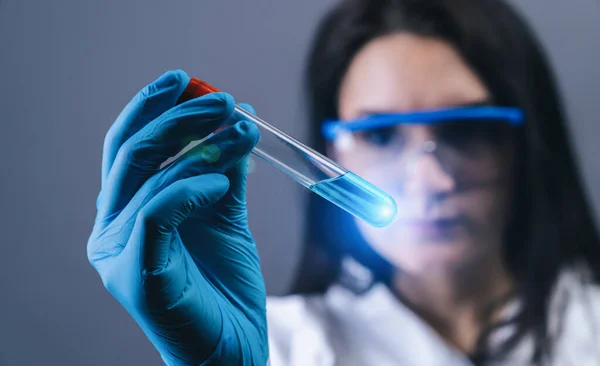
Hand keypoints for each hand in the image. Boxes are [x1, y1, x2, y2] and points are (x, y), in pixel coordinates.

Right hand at [87, 70, 267, 364]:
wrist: (231, 348)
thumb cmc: (224, 287)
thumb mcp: (227, 216)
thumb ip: (225, 171)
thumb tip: (237, 119)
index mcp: (128, 209)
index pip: (129, 146)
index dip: (153, 108)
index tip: (187, 81)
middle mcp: (112, 226)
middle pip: (131, 152)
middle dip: (178, 118)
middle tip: (221, 99)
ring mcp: (116, 251)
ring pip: (149, 177)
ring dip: (202, 148)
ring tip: (242, 134)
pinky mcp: (135, 273)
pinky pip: (156, 213)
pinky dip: (190, 189)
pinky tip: (222, 185)